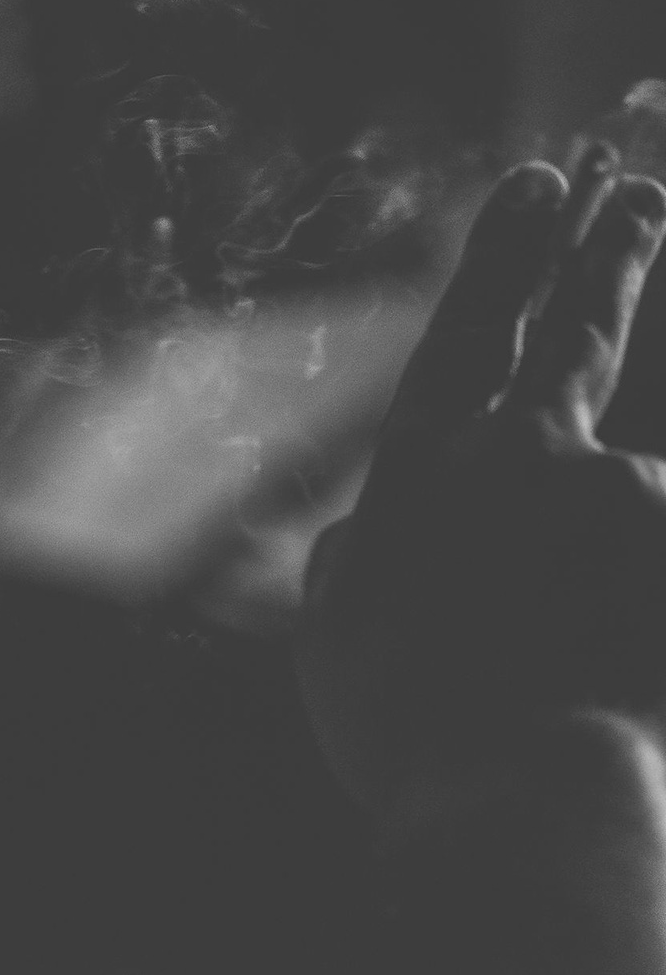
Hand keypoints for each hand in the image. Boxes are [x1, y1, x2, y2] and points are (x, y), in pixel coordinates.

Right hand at [297, 151, 665, 820]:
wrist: (535, 793)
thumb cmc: (418, 737)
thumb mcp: (339, 649)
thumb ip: (348, 570)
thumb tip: (355, 534)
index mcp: (425, 477)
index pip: (470, 338)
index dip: (503, 258)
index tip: (538, 182)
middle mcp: (527, 459)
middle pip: (579, 334)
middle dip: (606, 252)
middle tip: (633, 190)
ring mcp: (619, 493)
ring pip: (630, 512)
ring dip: (618, 573)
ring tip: (580, 646)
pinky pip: (653, 570)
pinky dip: (643, 624)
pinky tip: (622, 678)